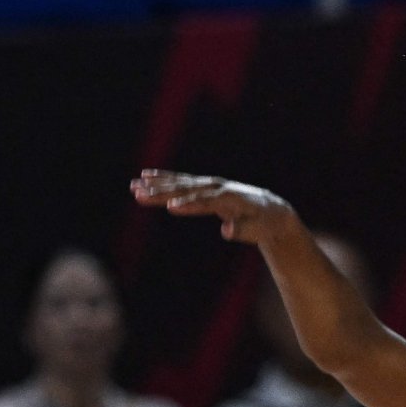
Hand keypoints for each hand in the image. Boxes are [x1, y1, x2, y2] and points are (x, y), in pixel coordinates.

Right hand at [130, 169, 294, 243]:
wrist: (271, 209)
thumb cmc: (264, 222)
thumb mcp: (258, 228)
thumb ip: (243, 229)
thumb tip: (226, 230)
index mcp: (228, 197)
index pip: (204, 200)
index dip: (189, 204)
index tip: (171, 207)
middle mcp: (215, 187)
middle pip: (185, 188)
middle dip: (162, 191)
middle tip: (139, 193)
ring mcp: (208, 184)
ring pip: (178, 182)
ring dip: (156, 184)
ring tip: (134, 185)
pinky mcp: (203, 187)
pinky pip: (179, 181)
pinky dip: (162, 178)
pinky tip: (146, 176)